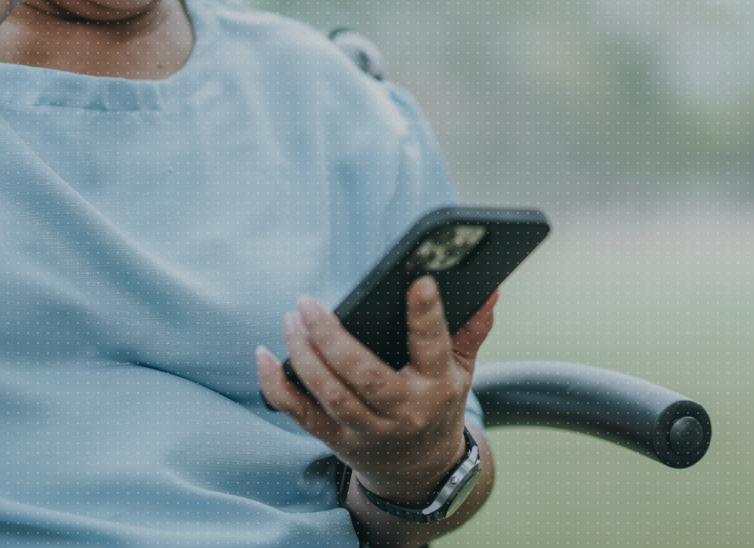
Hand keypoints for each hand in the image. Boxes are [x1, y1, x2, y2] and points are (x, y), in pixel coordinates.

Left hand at [258, 278, 496, 503]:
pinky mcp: (335, 439)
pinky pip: (299, 413)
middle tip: (309, 303)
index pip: (432, 348)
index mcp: (435, 388)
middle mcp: (400, 412)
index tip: (418, 281)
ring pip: (329, 393)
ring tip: (291, 319)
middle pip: (363, 375)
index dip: (426, 316)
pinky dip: (276, 386)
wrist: (419, 471)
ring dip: (303, 355)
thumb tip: (490, 290)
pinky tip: (262, 355)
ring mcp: (365, 430)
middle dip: (332, 337)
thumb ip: (471, 330)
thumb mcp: (461, 371)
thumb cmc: (437, 405)